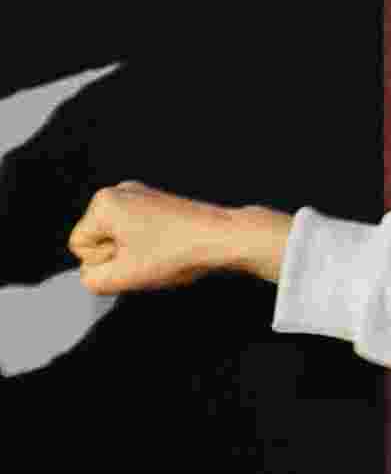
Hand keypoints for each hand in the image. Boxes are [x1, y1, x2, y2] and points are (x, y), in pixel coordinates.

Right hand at [63, 185, 285, 295]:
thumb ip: (93, 280)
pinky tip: (171, 249)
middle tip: (150, 259)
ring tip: (163, 255)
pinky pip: (140, 233)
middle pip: (100, 240)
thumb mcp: (125, 276)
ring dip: (137, 253)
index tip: (133, 261)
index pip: (80, 246)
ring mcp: (141, 195)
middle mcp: (119, 192)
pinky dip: (152, 245)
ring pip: (121, 239)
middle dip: (121, 256)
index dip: (104, 262)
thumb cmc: (179, 252)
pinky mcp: (160, 204)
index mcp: (103, 203)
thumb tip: (90, 276)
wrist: (227, 239)